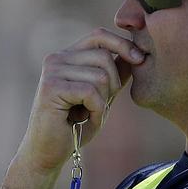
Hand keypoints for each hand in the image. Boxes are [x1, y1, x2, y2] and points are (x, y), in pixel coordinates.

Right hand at [15, 27, 144, 173]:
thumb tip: (136, 53)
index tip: (140, 59)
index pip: (99, 36)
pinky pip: (91, 92)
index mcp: (66, 56)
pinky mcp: (51, 87)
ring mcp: (52, 71)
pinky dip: (96, 110)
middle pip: (104, 57)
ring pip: (100, 76)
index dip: (122, 44)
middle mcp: (56, 58)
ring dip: (103, 102)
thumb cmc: (74, 126)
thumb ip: (114, 74)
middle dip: (113, 84)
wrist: (47, 153)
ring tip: (89, 115)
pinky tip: (84, 120)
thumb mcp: (102, 97)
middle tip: (101, 106)